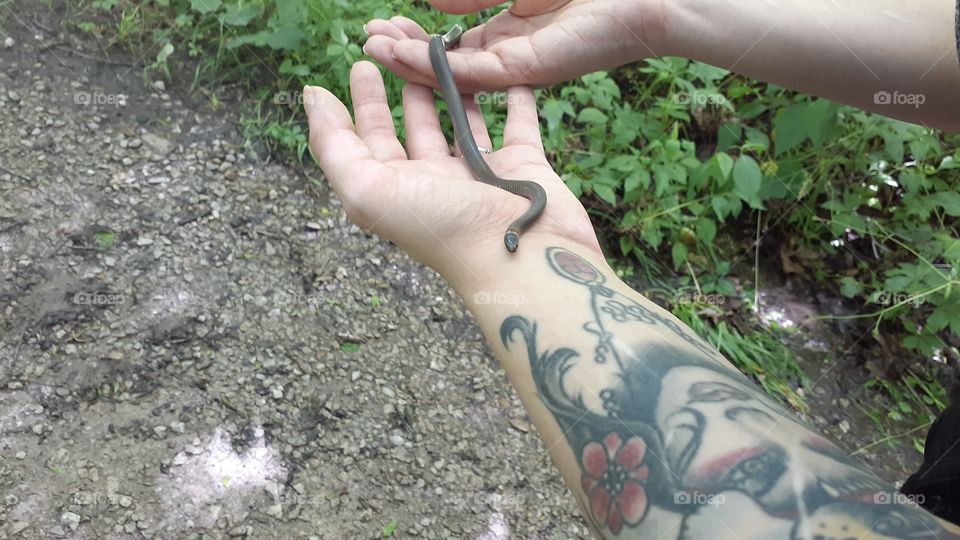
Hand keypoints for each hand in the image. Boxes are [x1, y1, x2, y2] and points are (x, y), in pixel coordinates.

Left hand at [304, 62, 600, 285]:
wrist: (523, 258)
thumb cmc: (444, 227)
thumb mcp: (369, 190)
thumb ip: (334, 147)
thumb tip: (311, 96)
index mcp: (398, 189)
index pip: (371, 141)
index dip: (361, 105)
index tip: (359, 66)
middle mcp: (436, 182)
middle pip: (415, 129)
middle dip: (403, 92)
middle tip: (396, 54)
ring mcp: (481, 173)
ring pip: (462, 124)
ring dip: (452, 92)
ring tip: (441, 57)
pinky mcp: (524, 165)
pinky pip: (518, 124)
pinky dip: (514, 101)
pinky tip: (506, 78)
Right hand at [362, 0, 666, 92]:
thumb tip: (432, 2)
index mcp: (512, 35)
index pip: (454, 45)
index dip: (416, 38)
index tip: (380, 26)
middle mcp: (512, 56)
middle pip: (447, 63)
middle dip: (405, 52)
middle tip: (366, 39)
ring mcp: (520, 67)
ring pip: (453, 73)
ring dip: (411, 63)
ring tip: (372, 49)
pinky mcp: (528, 69)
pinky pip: (473, 72)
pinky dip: (437, 65)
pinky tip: (404, 56)